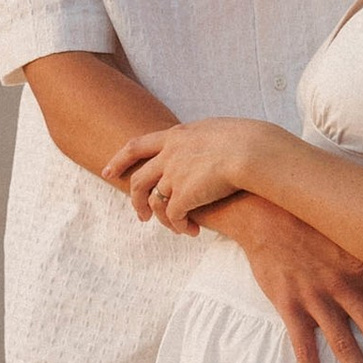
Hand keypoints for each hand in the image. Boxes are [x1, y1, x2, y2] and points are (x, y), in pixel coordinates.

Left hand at [107, 119, 262, 231]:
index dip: (119, 159)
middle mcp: (169, 155)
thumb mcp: (219, 131)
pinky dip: (179, 226)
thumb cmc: (249, 141)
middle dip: (134, 199)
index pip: (137, 145)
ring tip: (173, 228)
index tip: (109, 171)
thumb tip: (208, 147)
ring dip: (159, 218)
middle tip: (140, 215)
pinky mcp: (184, 196)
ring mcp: (174, 176)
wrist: (253, 151)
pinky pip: (173, 217)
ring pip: (153, 202)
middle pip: (139, 179)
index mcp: (177, 136)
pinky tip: (191, 231)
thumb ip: (205, 140)